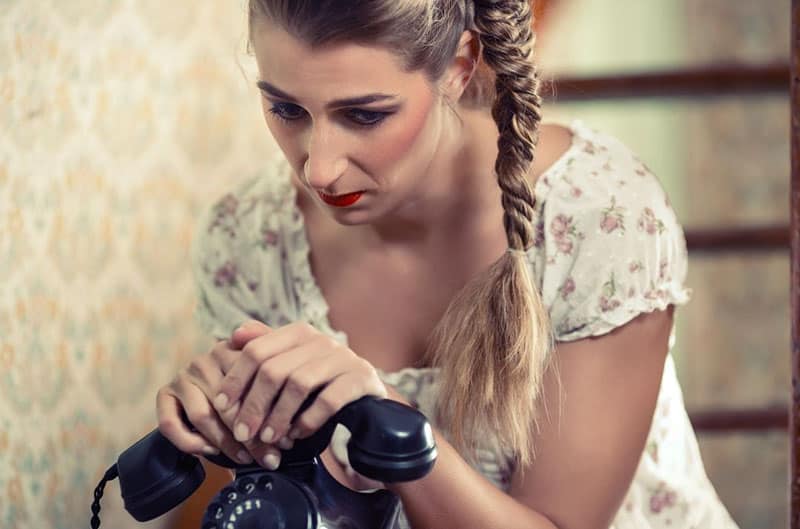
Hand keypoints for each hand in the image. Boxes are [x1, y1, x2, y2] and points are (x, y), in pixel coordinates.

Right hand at [155, 330, 281, 467]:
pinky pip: (171, 424)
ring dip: (224, 443)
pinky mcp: (164, 393)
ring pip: (203, 416)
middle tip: (268, 458)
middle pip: (228, 404)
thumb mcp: (265, 380)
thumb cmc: (246, 389)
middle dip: (251, 436)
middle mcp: (206, 359)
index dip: (270, 415)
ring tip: (244, 458)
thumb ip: (277, 389)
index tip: (285, 441)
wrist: (208, 393)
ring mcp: (184, 376)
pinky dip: (191, 442)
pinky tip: (209, 451)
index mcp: (234, 350)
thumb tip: (291, 427)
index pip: (251, 383)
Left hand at [213, 320, 387, 467]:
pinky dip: (308, 420)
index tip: (222, 405)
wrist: (367, 395)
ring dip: (278, 416)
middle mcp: (321, 340)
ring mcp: (343, 358)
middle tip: (243, 433)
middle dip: (254, 405)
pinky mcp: (361, 379)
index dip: (236, 379)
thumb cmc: (321, 381)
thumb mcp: (292, 362)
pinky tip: (297, 434)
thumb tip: (234, 334)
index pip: (257, 350)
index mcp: (299, 333)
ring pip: (299, 384)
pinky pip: (328, 400)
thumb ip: (265, 348)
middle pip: (274, 370)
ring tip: (268, 438)